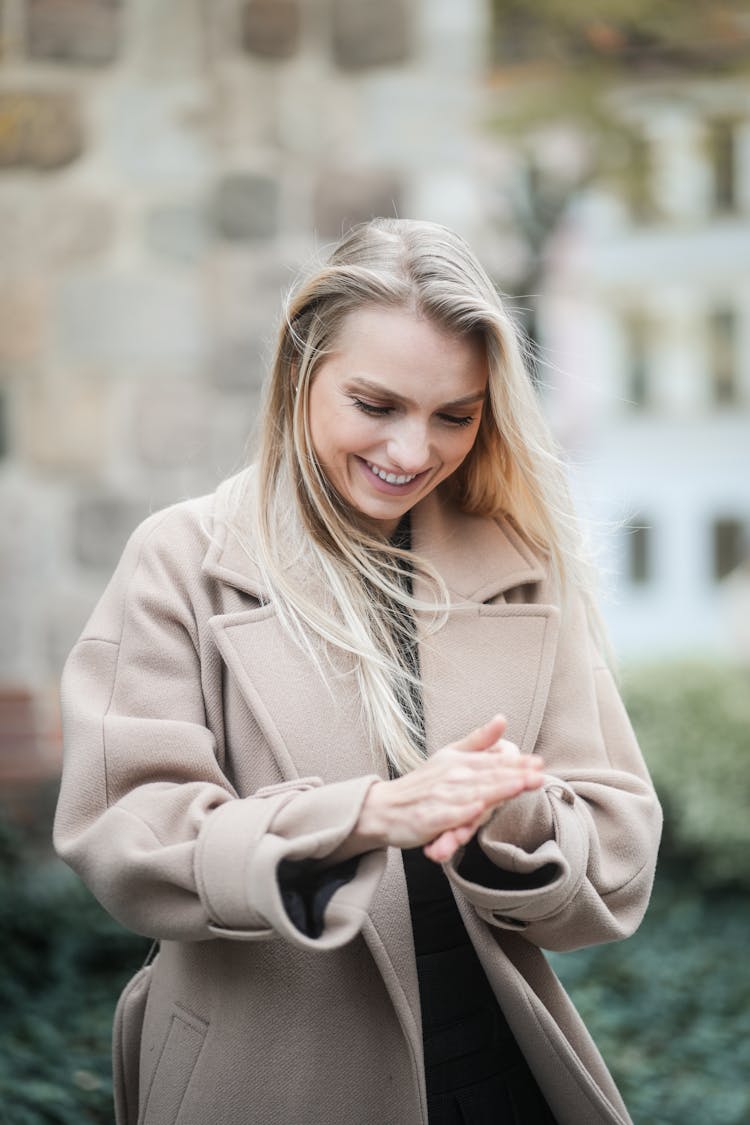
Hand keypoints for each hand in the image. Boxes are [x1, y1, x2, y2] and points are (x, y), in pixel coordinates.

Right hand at [358, 714, 543, 863]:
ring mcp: (440, 798)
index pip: (493, 762)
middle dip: (515, 775)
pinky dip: (462, 811)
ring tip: (518, 785)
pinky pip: (448, 815)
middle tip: (538, 773)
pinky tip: (478, 809)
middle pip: (488, 777)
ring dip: (496, 789)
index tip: (539, 761)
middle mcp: (452, 778)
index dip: (517, 762)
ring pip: (473, 794)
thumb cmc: (422, 783)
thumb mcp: (449, 755)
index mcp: (460, 762)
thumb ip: (478, 740)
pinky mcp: (429, 818)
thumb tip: (502, 719)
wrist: (385, 807)